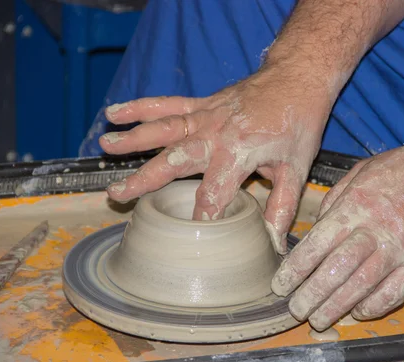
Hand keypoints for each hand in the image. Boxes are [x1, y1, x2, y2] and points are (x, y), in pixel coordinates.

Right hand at [100, 67, 332, 252]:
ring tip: (105, 145)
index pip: (212, 194)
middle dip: (145, 179)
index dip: (200, 218)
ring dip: (133, 138)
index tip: (185, 239)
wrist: (297, 77)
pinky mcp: (202, 104)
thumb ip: (281, 206)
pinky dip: (142, 107)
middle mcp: (215, 135)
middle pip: (174, 161)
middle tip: (117, 194)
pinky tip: (115, 112)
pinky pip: (168, 104)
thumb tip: (273, 242)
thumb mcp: (295, 167)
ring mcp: (205, 116)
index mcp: (238, 153)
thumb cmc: (298, 122)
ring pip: (163, 129)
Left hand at [271, 143, 403, 330]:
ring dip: (336, 307)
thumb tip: (317, 224)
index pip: (317, 244)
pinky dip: (373, 306)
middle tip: (294, 311)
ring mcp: (399, 251)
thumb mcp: (363, 170)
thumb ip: (337, 198)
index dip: (295, 268)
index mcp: (355, 207)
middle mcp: (374, 231)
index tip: (280, 285)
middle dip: (311, 294)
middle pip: (335, 270)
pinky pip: (394, 293)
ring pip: (361, 286)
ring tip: (318, 320)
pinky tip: (357, 313)